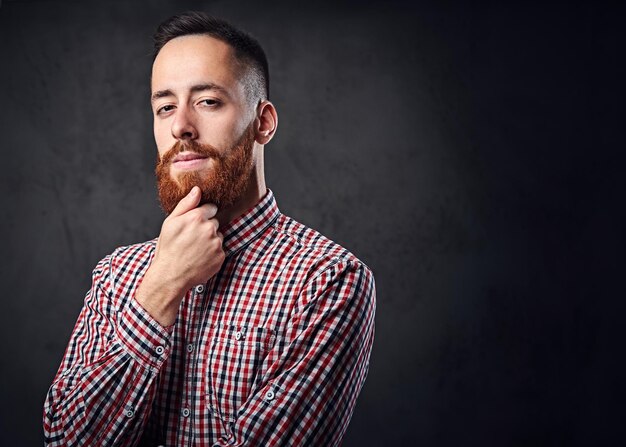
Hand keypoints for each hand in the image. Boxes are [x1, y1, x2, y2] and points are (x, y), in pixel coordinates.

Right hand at [135, 186, 224, 325]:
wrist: (170, 275)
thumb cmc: (168, 248)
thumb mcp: (170, 223)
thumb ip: (186, 204)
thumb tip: (197, 190)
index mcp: (197, 217)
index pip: (211, 208)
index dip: (202, 215)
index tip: (193, 224)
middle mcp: (209, 228)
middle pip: (214, 222)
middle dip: (206, 228)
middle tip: (191, 239)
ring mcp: (216, 243)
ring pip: (218, 236)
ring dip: (210, 241)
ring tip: (195, 250)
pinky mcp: (221, 256)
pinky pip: (220, 250)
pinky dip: (212, 254)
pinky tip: (200, 258)